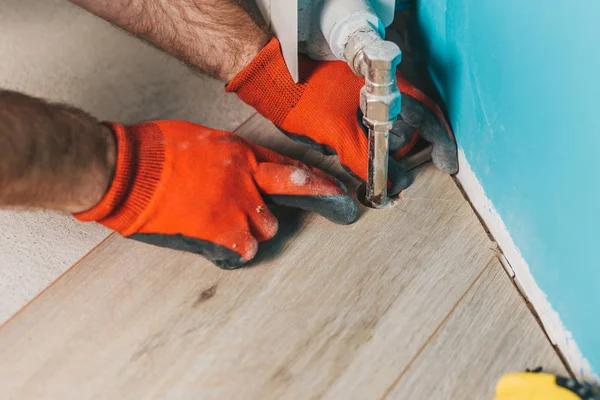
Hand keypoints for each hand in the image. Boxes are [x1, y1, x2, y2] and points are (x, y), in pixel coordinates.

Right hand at [75, 121, 356, 268]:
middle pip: (285, 201)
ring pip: (265, 230)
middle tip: (249, 214)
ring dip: (247, 231)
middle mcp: (247, 178)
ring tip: (217, 225)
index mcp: (241, 153)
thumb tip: (235, 172)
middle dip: (270, 210)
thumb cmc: (153, 151)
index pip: (291, 168)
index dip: (315, 182)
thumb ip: (228, 158)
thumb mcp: (199, 141)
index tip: (336, 192)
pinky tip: (211, 241)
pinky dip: (231, 251)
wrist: (124, 169)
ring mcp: (237, 205)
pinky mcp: (221, 232)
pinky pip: (243, 251)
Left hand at [226, 38, 457, 193]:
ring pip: (382, 136)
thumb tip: (389, 184)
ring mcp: (364, 102)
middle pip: (405, 131)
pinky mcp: (348, 110)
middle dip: (396, 158)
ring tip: (354, 164)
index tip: (446, 165)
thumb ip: (365, 160)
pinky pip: (362, 135)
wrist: (271, 81)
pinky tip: (336, 152)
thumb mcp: (337, 133)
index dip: (440, 143)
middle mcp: (380, 93)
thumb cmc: (303, 96)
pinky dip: (356, 150)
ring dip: (372, 156)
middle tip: (388, 180)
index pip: (427, 117)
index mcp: (387, 89)